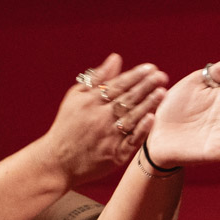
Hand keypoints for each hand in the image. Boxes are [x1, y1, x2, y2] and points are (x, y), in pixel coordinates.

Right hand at [40, 56, 166, 186]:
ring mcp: (108, 137)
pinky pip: (131, 141)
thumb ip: (97, 79)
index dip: (135, 76)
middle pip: (126, 99)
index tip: (151, 68)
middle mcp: (99, 118)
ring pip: (132, 117)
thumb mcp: (75, 98)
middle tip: (162, 76)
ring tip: (162, 92)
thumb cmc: (67, 126)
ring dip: (148, 104)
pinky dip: (141, 130)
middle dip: (145, 86)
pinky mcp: (115, 155)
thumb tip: (116, 58)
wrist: (58, 161)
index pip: (117, 85)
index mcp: (89, 102)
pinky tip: (152, 118)